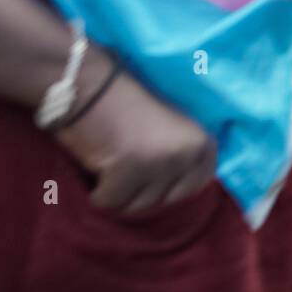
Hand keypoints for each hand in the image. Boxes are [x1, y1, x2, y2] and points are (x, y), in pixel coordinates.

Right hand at [54, 59, 216, 213]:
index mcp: (202, 142)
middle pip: (166, 200)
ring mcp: (159, 162)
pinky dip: (99, 194)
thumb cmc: (128, 104)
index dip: (172, 186)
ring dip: (120, 193)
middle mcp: (187, 153)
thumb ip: (183, 154)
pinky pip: (111, 202)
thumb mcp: (170, 127)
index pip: (197, 186)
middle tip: (125, 168)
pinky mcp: (127, 170)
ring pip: (138, 206)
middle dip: (143, 191)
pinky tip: (95, 172)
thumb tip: (181, 191)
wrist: (89, 84)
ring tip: (109, 166)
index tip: (153, 176)